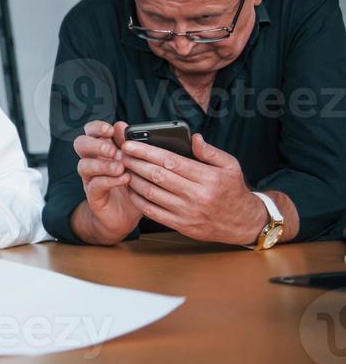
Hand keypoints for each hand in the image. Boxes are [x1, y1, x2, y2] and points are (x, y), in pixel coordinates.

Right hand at [72, 120, 142, 243]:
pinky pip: (95, 185)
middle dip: (95, 144)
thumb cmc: (130, 187)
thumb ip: (127, 145)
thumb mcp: (134, 164)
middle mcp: (92, 162)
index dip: (96, 127)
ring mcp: (90, 179)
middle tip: (112, 150)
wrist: (125, 217)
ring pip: (84, 165)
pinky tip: (124, 179)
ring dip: (102, 164)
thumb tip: (122, 125)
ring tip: (120, 167)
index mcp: (101, 151)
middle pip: (80, 144)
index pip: (90, 132)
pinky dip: (109, 180)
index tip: (110, 130)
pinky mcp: (93, 196)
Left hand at [120, 132, 265, 244]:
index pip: (171, 161)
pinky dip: (138, 200)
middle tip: (119, 154)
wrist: (244, 223)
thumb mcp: (231, 166)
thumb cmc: (233, 190)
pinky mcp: (182, 226)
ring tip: (122, 168)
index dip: (147, 152)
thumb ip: (210, 152)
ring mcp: (188, 213)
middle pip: (158, 176)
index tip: (130, 144)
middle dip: (135, 163)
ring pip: (152, 194)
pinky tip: (130, 188)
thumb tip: (193, 137)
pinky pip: (153, 212)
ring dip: (133, 180)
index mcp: (208, 178)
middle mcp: (197, 196)